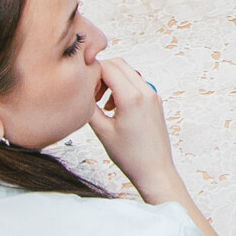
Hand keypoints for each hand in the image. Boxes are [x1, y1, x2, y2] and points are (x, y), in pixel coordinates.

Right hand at [86, 55, 177, 194]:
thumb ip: (89, 107)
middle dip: (101, 73)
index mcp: (132, 98)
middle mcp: (145, 92)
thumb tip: (79, 93)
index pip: (107, 67)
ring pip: (128, 72)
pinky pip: (137, 83)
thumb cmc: (131, 156)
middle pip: (119, 64)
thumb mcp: (102, 131)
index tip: (83, 86)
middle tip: (91, 93)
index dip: (91, 73)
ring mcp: (153, 95)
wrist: (155, 171)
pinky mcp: (155, 101)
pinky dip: (123, 87)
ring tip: (102, 103)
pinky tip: (114, 108)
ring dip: (112, 80)